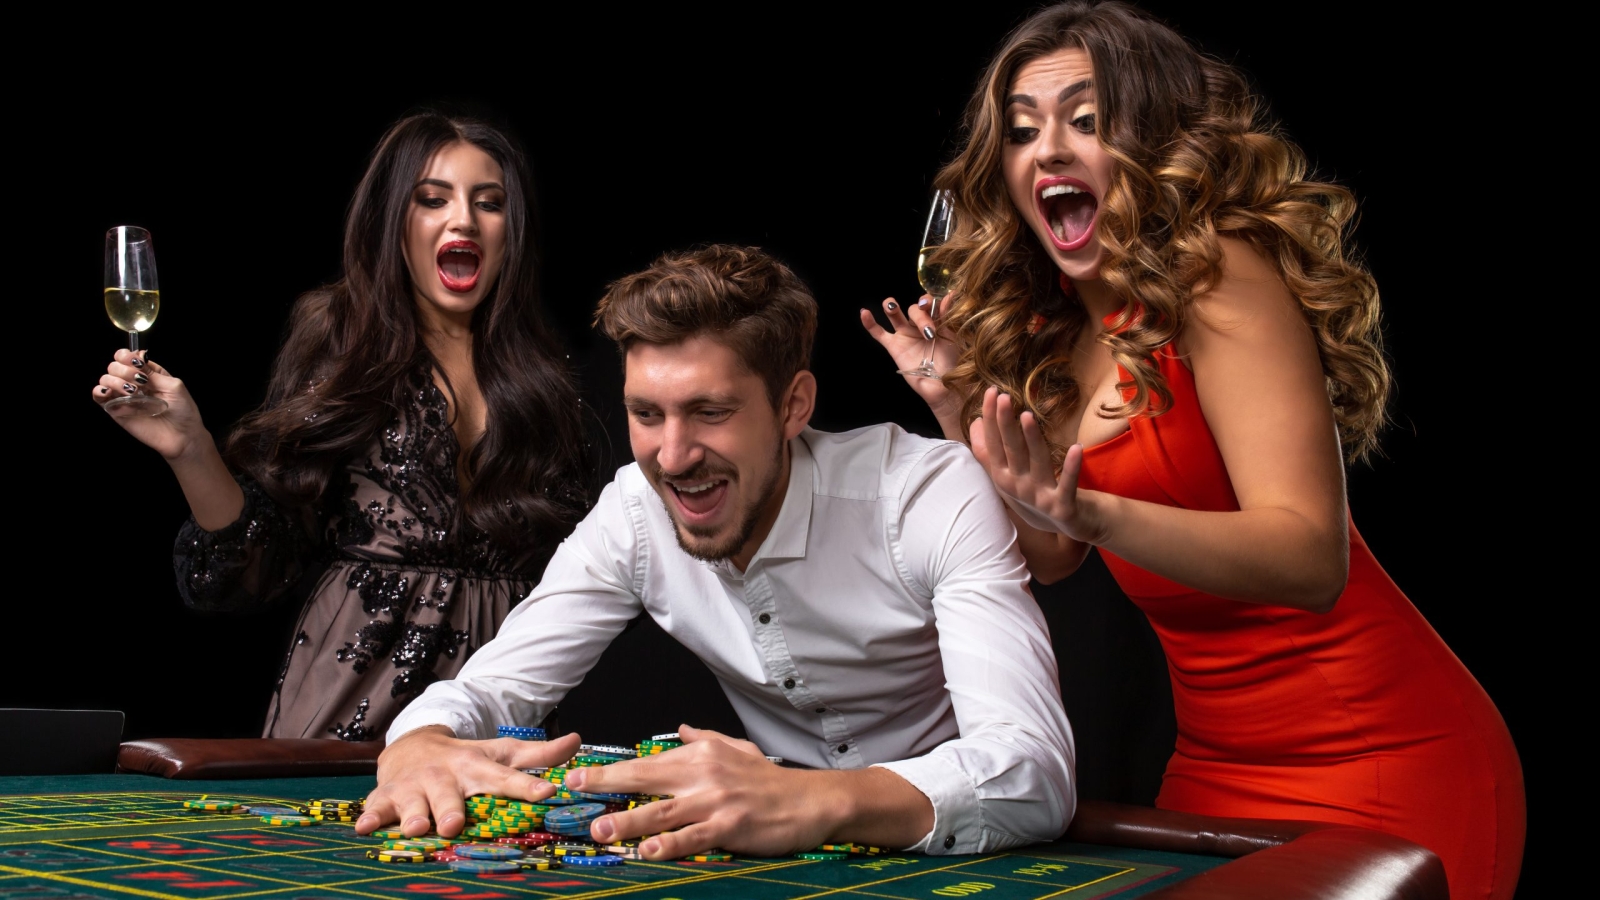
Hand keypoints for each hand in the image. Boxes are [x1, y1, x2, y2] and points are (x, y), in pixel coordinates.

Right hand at [91, 350, 208, 460]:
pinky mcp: (116, 410)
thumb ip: (153, 372)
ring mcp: (123, 396)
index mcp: (148, 374)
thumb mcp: (173, 385)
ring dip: (115, 380)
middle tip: (140, 382)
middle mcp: (133, 383)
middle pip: (115, 365)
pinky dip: (99, 391)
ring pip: (105, 379)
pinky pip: (99, 397)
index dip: (128, 356)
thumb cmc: (183, 411)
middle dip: (124, 370)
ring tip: (132, 391)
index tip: (137, 364)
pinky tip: (109, 392)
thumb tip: (138, 355)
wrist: (182, 436)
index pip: (128, 357)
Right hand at [357, 727, 580, 837]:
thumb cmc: (464, 759)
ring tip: (417, 827)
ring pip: (412, 803)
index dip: (526, 785)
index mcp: (476, 768)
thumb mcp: (500, 753)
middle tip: (454, 824)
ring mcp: (413, 787)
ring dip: (413, 815)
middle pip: (449, 796)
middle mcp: (444, 777)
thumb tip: (578, 740)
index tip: (546, 793)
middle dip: (451, 809)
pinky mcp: (386, 796)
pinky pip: (376, 807)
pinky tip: (365, 827)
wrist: (413, 746)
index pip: (505, 777)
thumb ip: (538, 755)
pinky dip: (370, 816)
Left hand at [565, 724, 832, 858]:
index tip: (579, 775)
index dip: (611, 771)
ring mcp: (715, 801)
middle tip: (575, 791)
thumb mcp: (736, 748)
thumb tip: (679, 730)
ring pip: (663, 812)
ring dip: (629, 821)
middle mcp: (703, 773)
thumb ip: (704, 738)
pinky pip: (693, 837)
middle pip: (646, 779)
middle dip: (607, 785)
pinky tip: (648, 851)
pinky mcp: (730, 827)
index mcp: (701, 754)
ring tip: (602, 830)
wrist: (809, 800)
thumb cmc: (769, 779)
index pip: (648, 763)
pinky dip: (669, 844)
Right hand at [859, 296, 962, 421]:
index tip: (939, 310)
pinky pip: (878, 333)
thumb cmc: (951, 362)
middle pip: (914, 309)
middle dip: (920, 316)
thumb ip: (949, 316)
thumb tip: (950, 294)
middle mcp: (919, 324)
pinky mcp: (893, 346)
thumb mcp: (954, 336)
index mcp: (935, 320)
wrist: (942, 384)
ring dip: (892, 307)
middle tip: (928, 332)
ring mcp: (905, 334)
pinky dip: (870, 323)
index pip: (930, 303)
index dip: (932, 303)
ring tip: (890, 306)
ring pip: (895, 315)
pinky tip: (864, 313)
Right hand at [970, 386, 1107, 543]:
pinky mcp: (1063, 507)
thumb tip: (976, 422)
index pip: (994, 444)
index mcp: (1003, 477)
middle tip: (1003, 397)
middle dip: (1005, 424)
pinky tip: (1076, 448)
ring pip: (1036, 464)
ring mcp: (1040, 498)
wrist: (1069, 525)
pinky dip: (1071, 468)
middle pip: (1011, 451)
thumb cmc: (1035, 496)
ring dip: (1032, 441)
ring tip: (1027, 416)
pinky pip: (1067, 484)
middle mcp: (1018, 487)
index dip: (992, 418)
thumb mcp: (1008, 475)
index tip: (992, 391)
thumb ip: (991, 452)